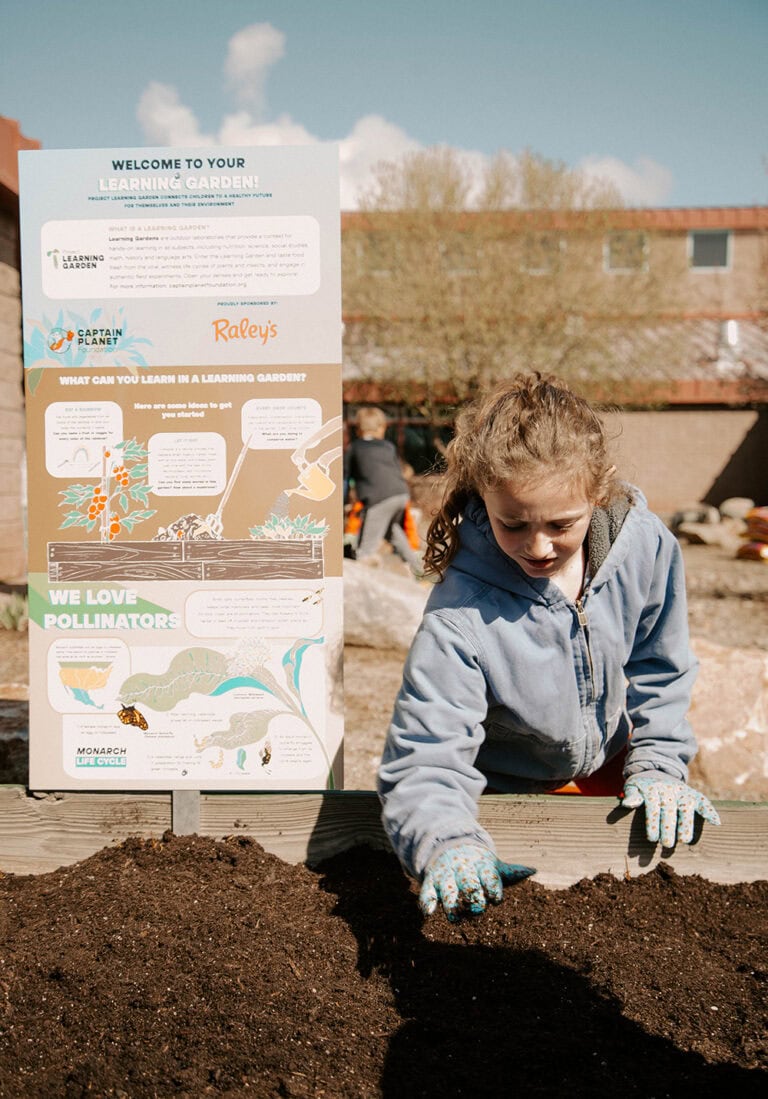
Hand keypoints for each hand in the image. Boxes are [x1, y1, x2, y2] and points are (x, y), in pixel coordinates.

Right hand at [419, 843, 534, 921]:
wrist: (451, 846)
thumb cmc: (479, 864)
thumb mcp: (494, 865)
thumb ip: (511, 871)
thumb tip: (533, 870)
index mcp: (481, 865)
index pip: (488, 876)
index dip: (492, 887)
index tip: (496, 898)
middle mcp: (463, 869)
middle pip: (468, 883)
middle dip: (473, 896)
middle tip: (478, 908)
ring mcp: (446, 874)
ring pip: (448, 889)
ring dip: (451, 903)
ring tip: (455, 917)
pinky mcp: (431, 881)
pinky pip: (427, 891)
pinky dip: (427, 901)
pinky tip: (429, 912)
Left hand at [621, 775, 720, 845]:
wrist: (657, 772)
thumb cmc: (643, 786)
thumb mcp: (633, 787)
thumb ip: (631, 795)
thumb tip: (627, 804)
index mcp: (652, 789)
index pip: (652, 807)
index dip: (652, 822)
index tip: (652, 838)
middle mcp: (668, 790)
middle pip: (669, 810)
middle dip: (668, 828)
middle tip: (667, 844)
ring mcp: (682, 792)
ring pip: (686, 807)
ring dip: (686, 824)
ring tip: (685, 840)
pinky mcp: (693, 794)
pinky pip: (703, 801)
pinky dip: (709, 810)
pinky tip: (716, 822)